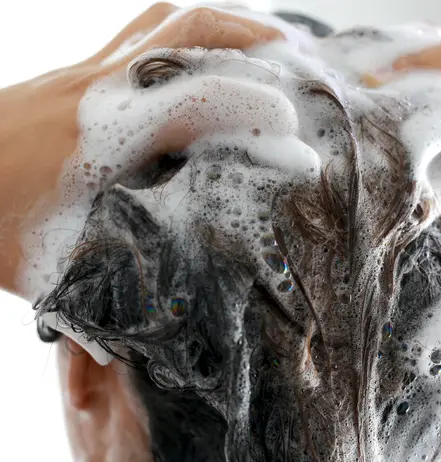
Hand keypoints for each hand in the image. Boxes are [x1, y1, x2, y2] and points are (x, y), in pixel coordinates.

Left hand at [0, 3, 282, 295]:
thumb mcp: (43, 271)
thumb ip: (95, 308)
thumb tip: (128, 350)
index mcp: (100, 138)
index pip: (195, 102)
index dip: (255, 112)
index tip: (297, 145)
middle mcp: (100, 90)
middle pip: (188, 31)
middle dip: (254, 41)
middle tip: (298, 66)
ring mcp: (87, 72)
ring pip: (167, 19)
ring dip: (224, 25)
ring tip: (265, 41)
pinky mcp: (78, 71)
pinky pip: (144, 31)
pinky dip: (186, 31)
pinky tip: (202, 55)